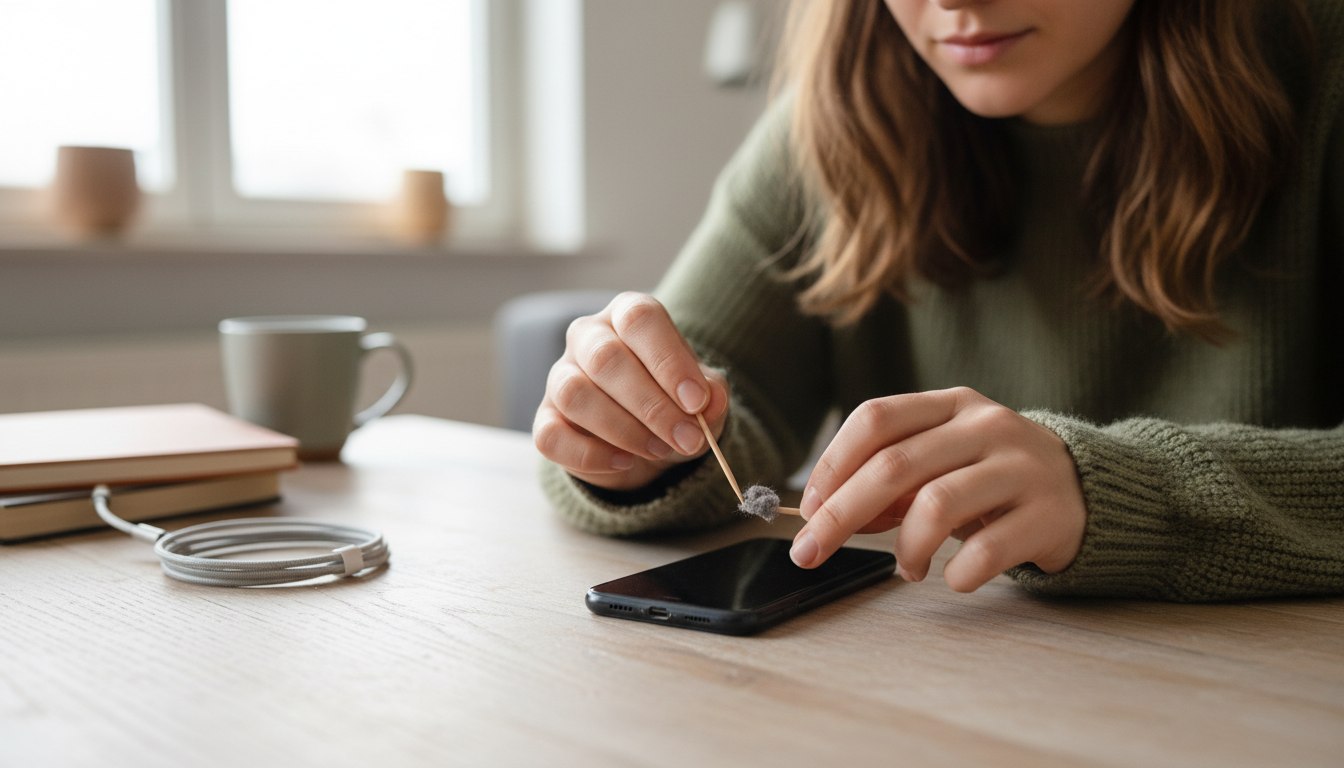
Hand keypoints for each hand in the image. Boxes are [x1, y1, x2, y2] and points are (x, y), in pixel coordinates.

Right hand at [533, 292, 728, 489]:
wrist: (648, 440)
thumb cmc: (674, 403)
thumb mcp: (704, 397)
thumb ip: (712, 394)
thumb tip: (711, 400)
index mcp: (629, 316)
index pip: (639, 319)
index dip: (668, 361)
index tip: (696, 402)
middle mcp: (589, 337)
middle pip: (605, 359)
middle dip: (651, 406)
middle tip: (686, 438)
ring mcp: (560, 376)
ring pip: (574, 395)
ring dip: (623, 430)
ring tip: (660, 449)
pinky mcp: (545, 419)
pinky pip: (551, 436)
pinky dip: (590, 456)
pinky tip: (625, 462)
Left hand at [792, 387, 1085, 591]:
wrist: (1088, 491)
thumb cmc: (992, 479)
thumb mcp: (944, 462)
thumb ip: (891, 480)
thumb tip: (826, 515)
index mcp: (951, 404)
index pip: (875, 419)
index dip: (832, 465)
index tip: (807, 510)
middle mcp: (986, 426)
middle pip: (894, 465)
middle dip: (840, 514)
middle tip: (809, 554)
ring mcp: (1021, 467)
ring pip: (937, 504)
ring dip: (904, 547)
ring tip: (907, 569)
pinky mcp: (1049, 515)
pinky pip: (988, 550)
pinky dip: (957, 573)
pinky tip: (952, 579)